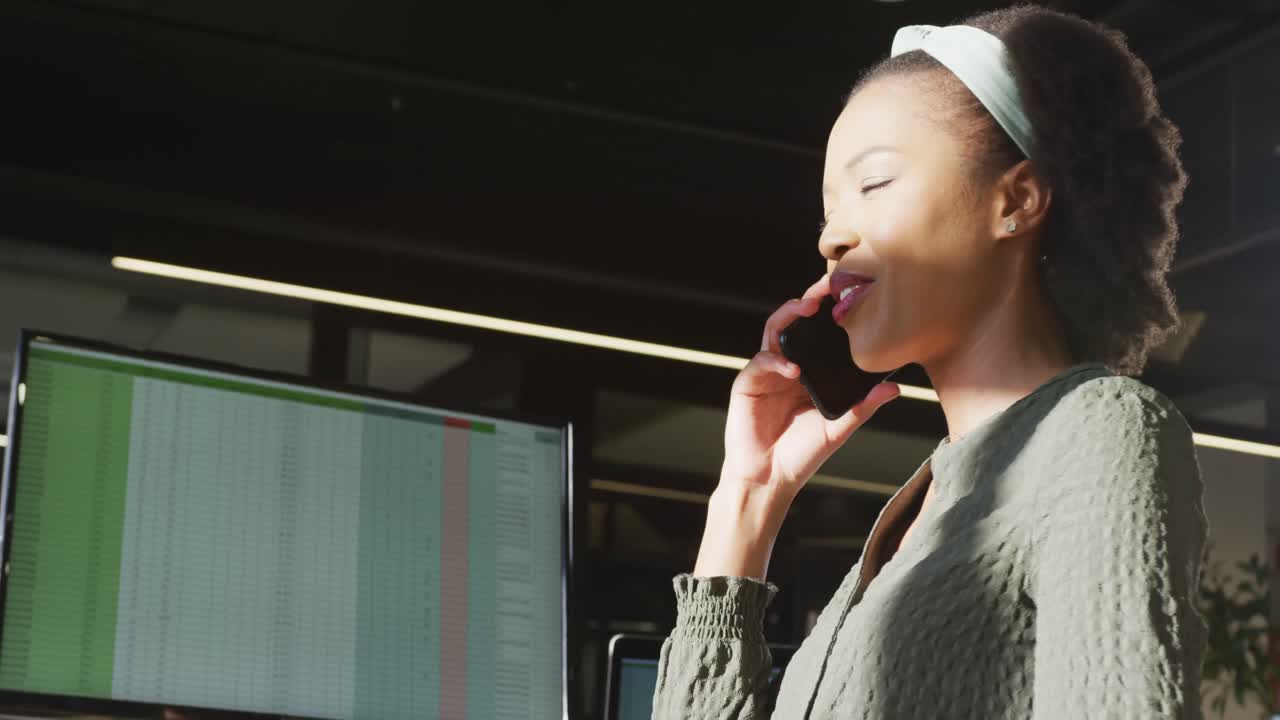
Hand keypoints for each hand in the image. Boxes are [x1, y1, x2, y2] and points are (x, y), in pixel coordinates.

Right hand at [721, 273, 899, 501]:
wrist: (770, 479)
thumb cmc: (802, 455)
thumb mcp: (838, 429)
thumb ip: (862, 407)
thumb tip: (894, 387)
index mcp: (809, 371)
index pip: (819, 332)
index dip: (830, 311)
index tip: (848, 293)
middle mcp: (787, 365)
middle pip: (795, 321)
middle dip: (808, 300)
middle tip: (827, 288)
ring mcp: (766, 372)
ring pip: (774, 331)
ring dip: (788, 315)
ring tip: (806, 308)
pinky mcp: (748, 383)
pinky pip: (761, 362)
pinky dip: (777, 360)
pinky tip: (793, 369)